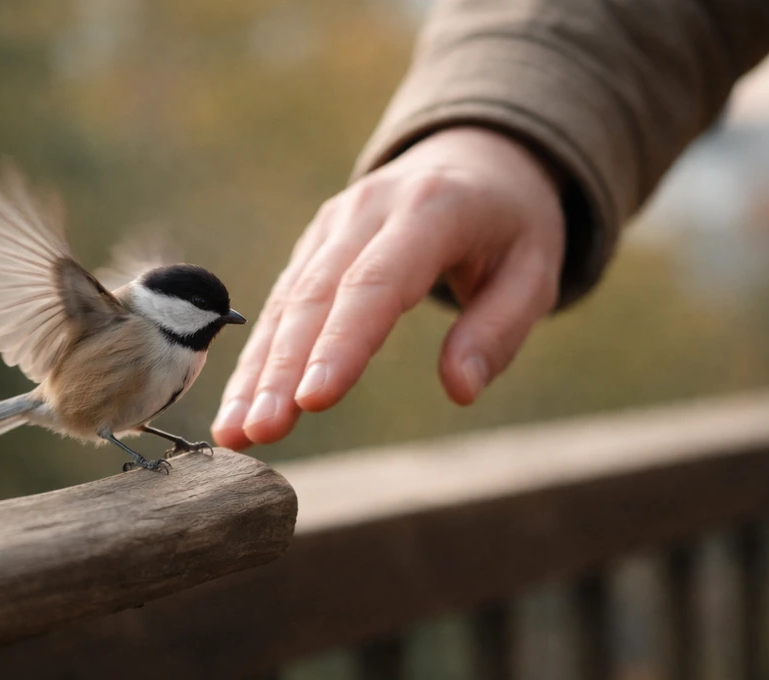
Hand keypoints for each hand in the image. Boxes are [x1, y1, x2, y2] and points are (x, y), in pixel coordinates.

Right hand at [212, 126, 565, 448]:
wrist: (472, 158)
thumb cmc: (510, 225)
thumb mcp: (534, 271)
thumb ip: (499, 329)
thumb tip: (460, 390)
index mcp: (432, 209)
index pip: (377, 282)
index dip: (343, 342)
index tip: (313, 400)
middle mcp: (369, 210)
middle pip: (315, 295)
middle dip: (281, 367)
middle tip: (257, 430)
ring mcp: (333, 225)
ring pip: (286, 302)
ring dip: (255, 370)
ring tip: (234, 432)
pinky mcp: (315, 246)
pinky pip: (282, 302)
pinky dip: (258, 355)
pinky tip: (239, 404)